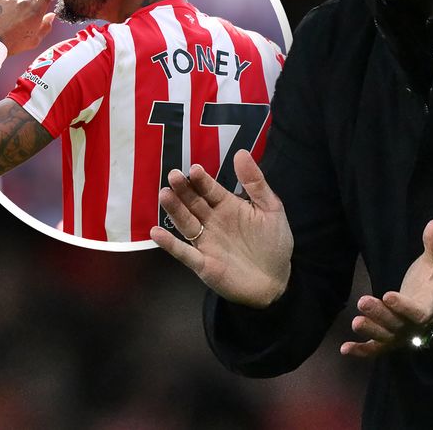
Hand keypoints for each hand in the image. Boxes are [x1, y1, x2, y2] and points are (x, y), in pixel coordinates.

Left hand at [0, 0, 63, 54]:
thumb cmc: (15, 44)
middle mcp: (25, 1)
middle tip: (29, 12)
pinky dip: (5, 8)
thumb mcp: (35, 40)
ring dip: (18, 6)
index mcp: (37, 11)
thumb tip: (51, 15)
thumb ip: (46, 26)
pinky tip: (1, 20)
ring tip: (10, 22)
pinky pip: (5, 1)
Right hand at [150, 150, 292, 308]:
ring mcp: (205, 242)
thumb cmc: (273, 243)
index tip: (195, 169)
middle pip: (193, 203)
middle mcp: (212, 221)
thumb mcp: (271, 209)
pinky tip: (156, 233)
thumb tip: (241, 152)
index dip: (202, 180)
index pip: (210, 189)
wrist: (276, 282)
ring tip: (164, 195)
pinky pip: (184, 253)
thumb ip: (255, 183)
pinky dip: (170, 244)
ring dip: (174, 210)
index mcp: (227, 206)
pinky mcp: (203, 264)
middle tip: (173, 176)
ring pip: (186, 223)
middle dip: (183, 190)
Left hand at [341, 219, 432, 357]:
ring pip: (385, 337)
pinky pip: (376, 349)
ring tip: (355, 322)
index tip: (388, 295)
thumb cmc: (432, 283)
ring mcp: (401, 337)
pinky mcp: (389, 342)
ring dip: (370, 331)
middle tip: (362, 301)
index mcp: (427, 309)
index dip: (403, 306)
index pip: (416, 311)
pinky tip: (344, 349)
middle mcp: (414, 328)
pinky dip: (361, 351)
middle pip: (397, 324)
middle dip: (380, 314)